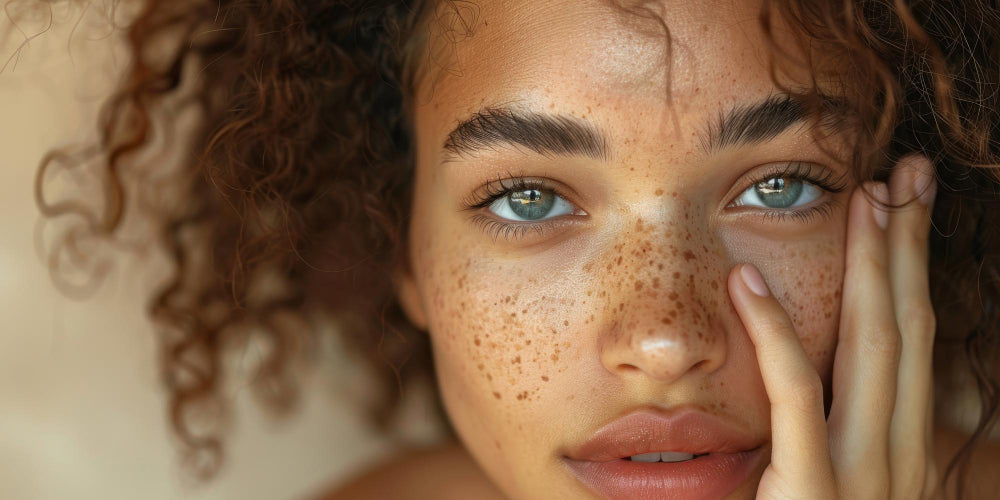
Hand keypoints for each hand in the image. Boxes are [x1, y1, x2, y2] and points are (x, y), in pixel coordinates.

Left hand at [727, 155, 938, 498]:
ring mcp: (862, 476)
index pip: (914, 344)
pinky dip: (774, 337)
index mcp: (900, 452)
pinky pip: (796, 399)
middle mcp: (896, 457)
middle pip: (909, 330)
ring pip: (875, 350)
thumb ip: (824, 440)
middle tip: (908, 174)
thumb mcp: (826, 491)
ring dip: (873, 268)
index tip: (903, 208)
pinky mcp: (812, 493)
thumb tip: (810, 384)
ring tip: (867, 198)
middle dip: (909, 248)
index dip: (912, 272)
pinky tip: (746, 283)